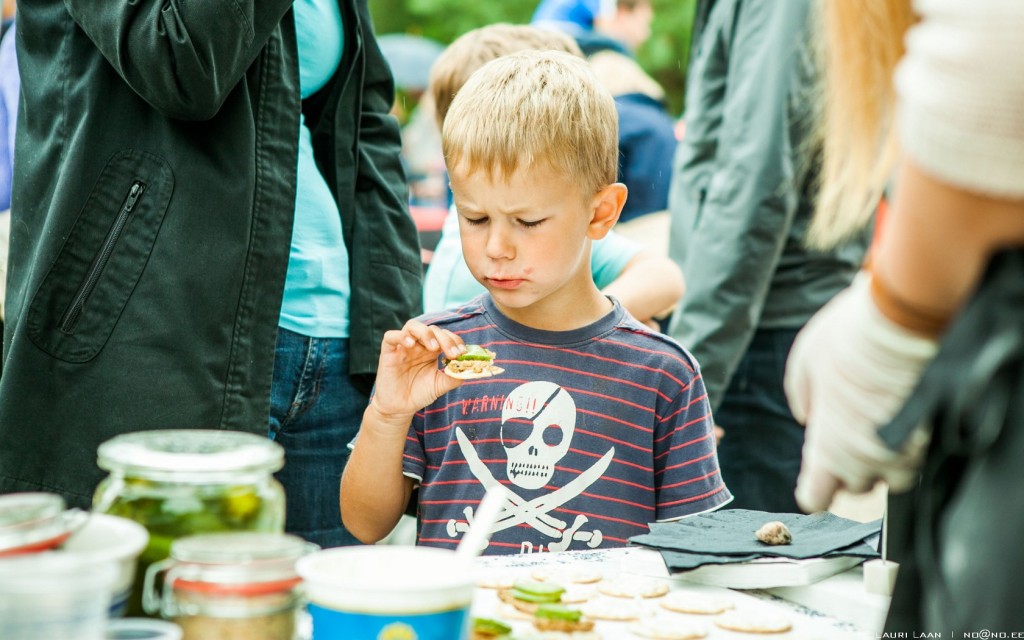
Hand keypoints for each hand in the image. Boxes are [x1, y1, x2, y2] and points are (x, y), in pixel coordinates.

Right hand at [371, 320, 466, 423]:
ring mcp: (403, 346)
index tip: (463, 353)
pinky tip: (411, 345)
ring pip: (412, 326)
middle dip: (445, 339)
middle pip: (432, 330)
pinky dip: (401, 336)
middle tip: (453, 354)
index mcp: (432, 350)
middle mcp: (418, 345)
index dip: (455, 340)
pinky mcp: (388, 352)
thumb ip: (453, 377)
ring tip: (434, 348)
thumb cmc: (419, 394)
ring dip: (426, 333)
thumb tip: (469, 370)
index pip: (445, 336)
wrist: (399, 408)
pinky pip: (391, 336)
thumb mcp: (439, 385)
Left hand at [785, 274, 937, 511]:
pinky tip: (901, 415)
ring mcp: (903, 450)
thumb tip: (808, 417)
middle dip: (849, 467)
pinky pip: (918, 456)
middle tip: (848, 433)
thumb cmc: (846, 337)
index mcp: (828, 446)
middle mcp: (866, 457)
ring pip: (893, 477)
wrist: (904, 318)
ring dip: (884, 460)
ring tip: (878, 425)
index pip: (817, 497)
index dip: (814, 489)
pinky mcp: (932, 435)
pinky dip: (908, 445)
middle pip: (856, 486)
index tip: (815, 479)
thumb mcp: (805, 362)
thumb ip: (802, 397)